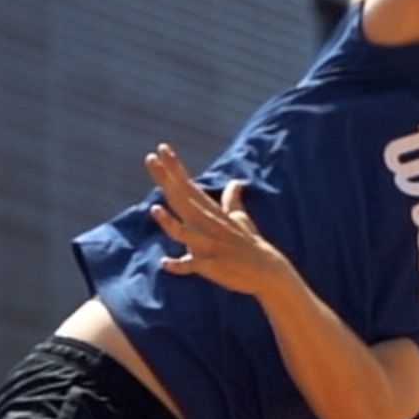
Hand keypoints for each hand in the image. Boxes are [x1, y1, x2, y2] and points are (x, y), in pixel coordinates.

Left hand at [144, 145, 299, 301]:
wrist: (267, 271)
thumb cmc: (250, 244)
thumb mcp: (240, 218)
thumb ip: (232, 200)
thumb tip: (236, 183)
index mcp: (210, 213)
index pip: (188, 185)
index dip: (175, 167)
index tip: (162, 148)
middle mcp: (208, 225)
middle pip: (181, 199)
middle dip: (166, 179)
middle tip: (151, 158)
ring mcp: (210, 246)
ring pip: (186, 234)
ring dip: (170, 224)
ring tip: (154, 209)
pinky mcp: (213, 266)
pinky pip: (193, 265)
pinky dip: (179, 265)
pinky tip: (165, 263)